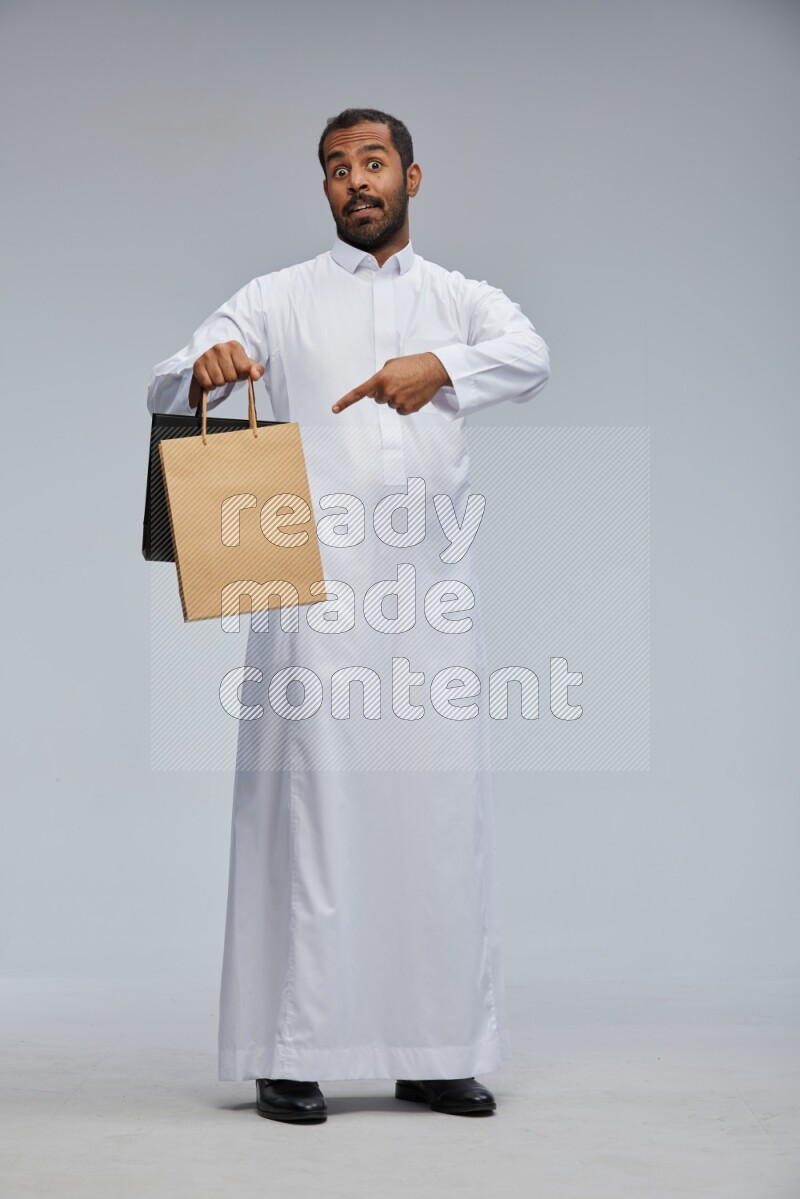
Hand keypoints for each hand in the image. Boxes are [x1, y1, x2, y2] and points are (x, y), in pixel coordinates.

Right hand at [189, 340, 263, 408]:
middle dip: (230, 379)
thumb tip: (255, 375)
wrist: (212, 358)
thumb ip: (256, 370)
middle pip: (231, 377)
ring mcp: (207, 355)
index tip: (238, 370)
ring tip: (219, 374)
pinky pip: (207, 384)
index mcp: (234, 346)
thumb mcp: (246, 365)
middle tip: (227, 373)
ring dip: (220, 382)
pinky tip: (210, 377)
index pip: (243, 370)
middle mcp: (220, 348)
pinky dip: (210, 385)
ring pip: (219, 381)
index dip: (242, 374)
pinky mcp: (197, 365)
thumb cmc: (231, 362)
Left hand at [332, 352, 451, 415]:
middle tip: (400, 382)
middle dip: (386, 392)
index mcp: (380, 379)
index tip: (334, 409)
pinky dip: (405, 405)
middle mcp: (387, 391)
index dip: (345, 401)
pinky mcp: (408, 408)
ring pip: (390, 405)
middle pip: (378, 399)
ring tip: (409, 386)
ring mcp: (398, 401)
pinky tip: (413, 394)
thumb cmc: (412, 364)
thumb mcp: (391, 365)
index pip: (359, 392)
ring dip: (397, 397)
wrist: (434, 369)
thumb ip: (378, 378)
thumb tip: (371, 395)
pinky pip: (400, 411)